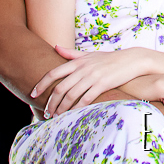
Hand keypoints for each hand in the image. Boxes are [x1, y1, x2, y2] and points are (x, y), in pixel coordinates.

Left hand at [30, 46, 145, 116]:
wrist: (131, 60)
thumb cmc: (109, 59)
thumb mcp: (89, 55)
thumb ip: (71, 54)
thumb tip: (55, 47)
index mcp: (77, 62)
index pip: (53, 73)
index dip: (41, 84)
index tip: (33, 94)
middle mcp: (83, 68)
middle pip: (60, 87)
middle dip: (51, 102)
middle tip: (46, 112)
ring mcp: (92, 76)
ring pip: (71, 95)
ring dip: (62, 108)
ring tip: (57, 116)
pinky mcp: (102, 84)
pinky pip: (85, 99)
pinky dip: (76, 108)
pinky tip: (72, 115)